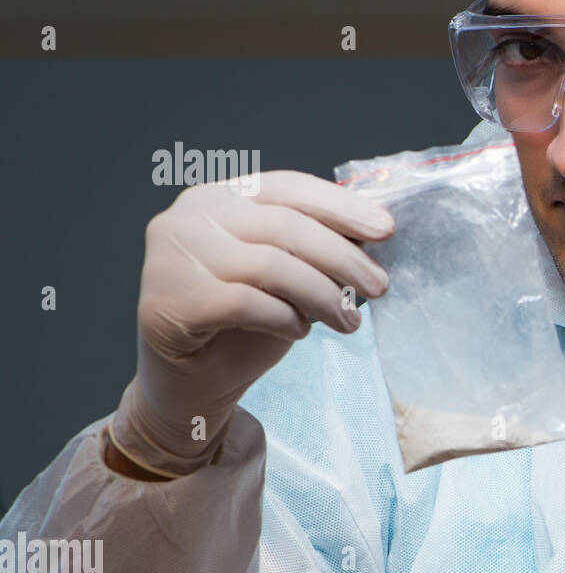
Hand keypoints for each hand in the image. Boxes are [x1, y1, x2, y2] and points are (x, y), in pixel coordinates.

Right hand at [110, 171, 393, 476]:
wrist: (195, 384)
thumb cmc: (246, 324)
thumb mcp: (289, 274)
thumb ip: (315, 246)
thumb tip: (375, 230)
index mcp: (218, 197)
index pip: (288, 188)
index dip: (340, 206)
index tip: (386, 229)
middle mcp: (188, 217)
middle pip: (285, 226)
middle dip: (342, 258)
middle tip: (379, 286)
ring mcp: (172, 257)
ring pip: (271, 265)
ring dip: (322, 295)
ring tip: (349, 321)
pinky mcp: (170, 300)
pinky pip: (246, 303)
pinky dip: (284, 318)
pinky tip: (300, 331)